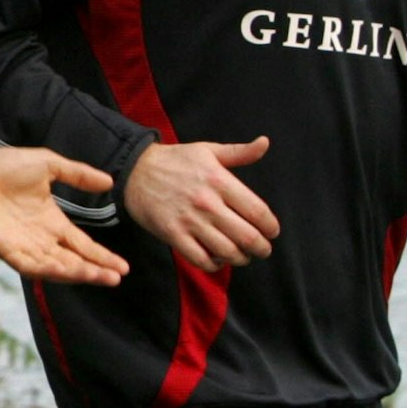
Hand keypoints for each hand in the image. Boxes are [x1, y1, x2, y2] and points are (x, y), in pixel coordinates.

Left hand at [0, 145, 128, 285]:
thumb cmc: (5, 165)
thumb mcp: (49, 165)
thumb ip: (78, 175)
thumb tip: (109, 181)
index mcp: (51, 221)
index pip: (81, 245)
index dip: (101, 256)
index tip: (123, 268)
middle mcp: (40, 237)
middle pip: (73, 260)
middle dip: (95, 269)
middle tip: (116, 277)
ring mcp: (23, 245)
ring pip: (55, 266)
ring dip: (77, 273)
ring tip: (99, 275)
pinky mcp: (5, 248)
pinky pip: (29, 265)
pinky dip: (47, 270)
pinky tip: (66, 272)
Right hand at [122, 137, 276, 272]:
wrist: (135, 170)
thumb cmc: (175, 160)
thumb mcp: (208, 151)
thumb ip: (239, 152)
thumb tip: (265, 143)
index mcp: (219, 180)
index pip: (258, 211)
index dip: (271, 227)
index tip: (272, 232)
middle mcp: (207, 202)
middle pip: (247, 236)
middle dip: (261, 248)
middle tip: (262, 249)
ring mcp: (189, 220)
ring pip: (227, 251)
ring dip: (241, 259)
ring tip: (243, 256)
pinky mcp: (172, 234)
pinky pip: (201, 259)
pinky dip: (215, 264)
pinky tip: (218, 258)